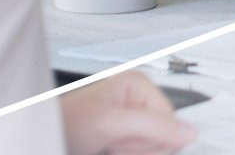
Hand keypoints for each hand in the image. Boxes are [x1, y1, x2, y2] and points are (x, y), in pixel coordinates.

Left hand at [58, 70, 195, 154]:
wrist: (45, 138)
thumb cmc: (66, 124)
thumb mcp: (111, 122)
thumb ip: (152, 125)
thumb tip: (190, 132)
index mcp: (139, 86)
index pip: (172, 120)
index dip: (152, 136)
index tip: (125, 137)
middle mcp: (139, 102)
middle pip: (166, 135)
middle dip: (140, 146)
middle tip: (113, 142)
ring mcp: (133, 122)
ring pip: (157, 148)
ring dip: (133, 152)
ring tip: (108, 145)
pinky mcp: (127, 138)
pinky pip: (146, 152)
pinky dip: (130, 154)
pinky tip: (110, 150)